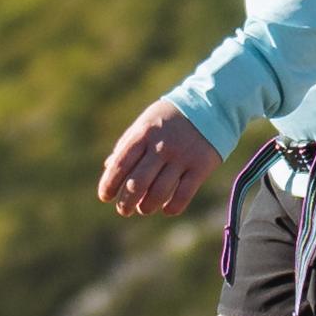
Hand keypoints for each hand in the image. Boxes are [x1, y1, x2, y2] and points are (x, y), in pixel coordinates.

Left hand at [94, 99, 229, 220]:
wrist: (211, 104)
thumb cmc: (171, 117)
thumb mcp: (146, 122)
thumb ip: (128, 143)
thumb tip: (108, 167)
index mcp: (144, 133)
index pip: (121, 164)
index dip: (109, 184)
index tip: (105, 197)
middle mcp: (162, 146)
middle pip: (138, 183)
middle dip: (126, 202)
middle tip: (123, 210)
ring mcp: (182, 157)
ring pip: (159, 193)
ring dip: (147, 207)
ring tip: (144, 209)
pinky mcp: (201, 167)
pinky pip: (184, 195)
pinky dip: (172, 207)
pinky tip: (166, 209)